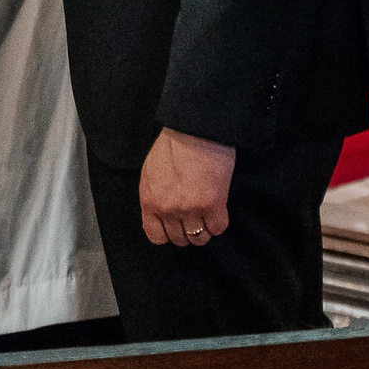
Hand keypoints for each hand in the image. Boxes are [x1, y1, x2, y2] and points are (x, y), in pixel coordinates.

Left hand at [139, 128, 235, 247]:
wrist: (194, 130)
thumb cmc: (173, 144)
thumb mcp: (151, 172)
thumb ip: (155, 195)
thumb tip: (162, 211)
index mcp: (150, 201)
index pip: (156, 236)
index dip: (168, 233)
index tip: (176, 225)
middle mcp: (168, 209)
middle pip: (180, 239)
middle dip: (188, 231)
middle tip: (195, 217)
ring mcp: (190, 210)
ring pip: (199, 239)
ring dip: (204, 229)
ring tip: (207, 215)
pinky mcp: (212, 205)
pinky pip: (217, 228)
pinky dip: (219, 222)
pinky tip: (218, 209)